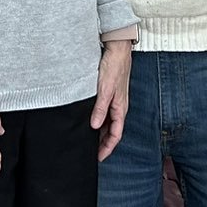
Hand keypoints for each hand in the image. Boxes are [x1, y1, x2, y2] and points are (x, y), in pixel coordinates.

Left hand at [92, 40, 132, 160]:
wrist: (117, 49)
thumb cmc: (114, 67)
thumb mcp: (105, 90)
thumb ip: (100, 108)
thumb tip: (94, 126)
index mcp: (121, 108)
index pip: (116, 135)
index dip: (107, 148)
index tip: (98, 158)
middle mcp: (118, 106)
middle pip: (111, 131)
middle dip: (102, 143)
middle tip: (89, 152)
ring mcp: (114, 100)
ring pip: (107, 122)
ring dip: (98, 131)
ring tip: (86, 138)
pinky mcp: (108, 93)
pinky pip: (103, 112)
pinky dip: (96, 119)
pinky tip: (87, 119)